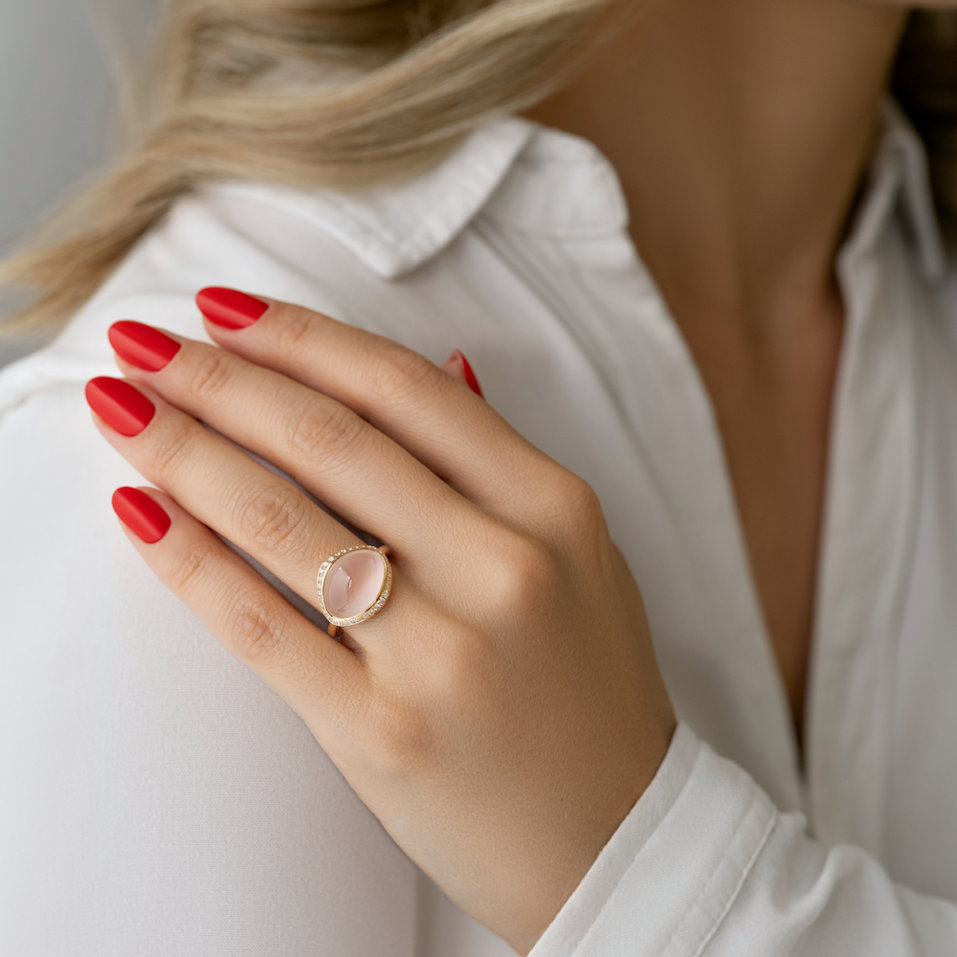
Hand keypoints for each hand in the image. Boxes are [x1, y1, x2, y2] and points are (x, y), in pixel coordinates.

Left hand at [85, 287, 676, 954]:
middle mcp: (503, 566)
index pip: (405, 389)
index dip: (303, 337)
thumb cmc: (594, 690)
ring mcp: (443, 652)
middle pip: (333, 440)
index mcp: (554, 508)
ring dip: (184, 452)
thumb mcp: (584, 558)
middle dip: (220, 378)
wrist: (617, 835)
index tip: (225, 310)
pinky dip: (189, 562)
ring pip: (284, 519)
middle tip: (146, 346)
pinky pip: (263, 625)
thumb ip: (506, 464)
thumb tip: (449, 367)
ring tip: (122, 411)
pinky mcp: (382, 731)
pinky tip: (139, 514)